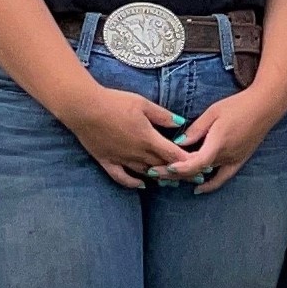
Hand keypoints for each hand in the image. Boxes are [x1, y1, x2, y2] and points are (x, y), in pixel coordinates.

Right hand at [58, 84, 194, 191]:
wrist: (84, 108)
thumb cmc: (114, 102)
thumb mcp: (143, 104)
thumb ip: (163, 116)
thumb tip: (181, 122)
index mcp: (148, 139)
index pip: (174, 155)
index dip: (189, 162)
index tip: (202, 167)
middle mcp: (137, 153)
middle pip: (163, 168)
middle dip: (180, 173)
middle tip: (194, 178)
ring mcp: (122, 159)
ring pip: (145, 173)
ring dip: (160, 178)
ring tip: (172, 182)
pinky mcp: (107, 161)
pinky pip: (122, 177)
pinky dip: (133, 183)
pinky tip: (142, 185)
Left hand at [166, 87, 286, 194]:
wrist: (265, 106)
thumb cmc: (238, 105)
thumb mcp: (213, 112)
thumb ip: (195, 130)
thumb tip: (178, 143)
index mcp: (218, 142)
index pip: (196, 162)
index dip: (179, 168)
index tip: (163, 168)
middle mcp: (226, 155)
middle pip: (196, 170)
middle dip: (173, 172)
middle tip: (153, 172)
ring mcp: (233, 159)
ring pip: (206, 174)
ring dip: (187, 176)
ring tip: (167, 177)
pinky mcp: (239, 160)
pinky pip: (223, 177)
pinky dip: (210, 185)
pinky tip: (198, 188)